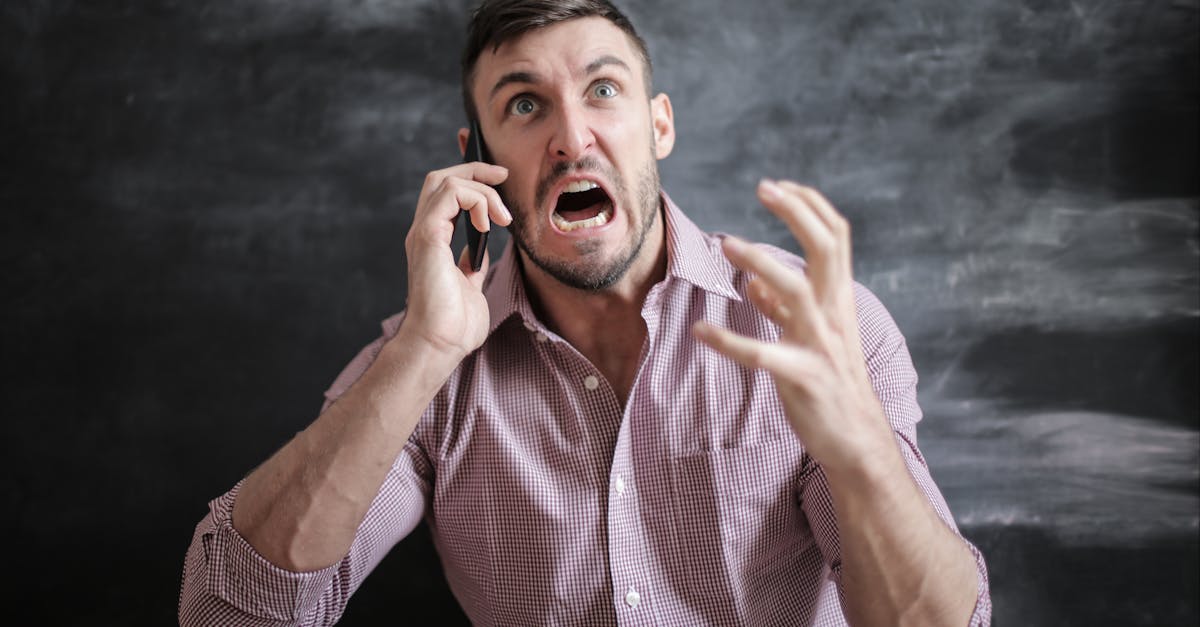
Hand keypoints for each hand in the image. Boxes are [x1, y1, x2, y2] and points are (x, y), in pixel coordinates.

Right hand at [400, 161, 511, 361]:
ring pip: (445, 180)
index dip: (470, 178)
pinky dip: (475, 200)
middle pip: (441, 177)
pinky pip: (450, 194)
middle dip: (474, 168)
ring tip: (502, 217)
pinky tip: (490, 224)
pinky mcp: (428, 237)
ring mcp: (424, 233)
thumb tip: (481, 251)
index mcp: (433, 242)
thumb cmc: (453, 325)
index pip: (445, 194)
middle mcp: (425, 232)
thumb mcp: (471, 286)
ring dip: (481, 189)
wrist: (439, 344)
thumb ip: (472, 265)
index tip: (500, 180)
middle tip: (503, 175)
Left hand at [693, 179, 893, 474]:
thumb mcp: (809, 337)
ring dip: (760, 262)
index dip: (810, 205)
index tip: (778, 186)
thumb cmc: (830, 384)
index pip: (836, 237)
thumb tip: (754, 281)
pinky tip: (700, 331)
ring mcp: (822, 345)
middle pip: (826, 248)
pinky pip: (763, 355)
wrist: (857, 440)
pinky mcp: (803, 378)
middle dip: (796, 212)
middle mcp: (834, 314)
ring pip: (796, 290)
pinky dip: (729, 341)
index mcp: (838, 300)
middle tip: (763, 188)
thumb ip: (782, 308)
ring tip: (726, 244)